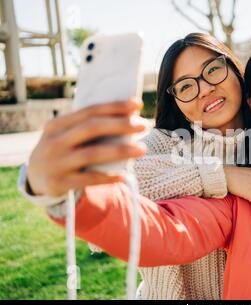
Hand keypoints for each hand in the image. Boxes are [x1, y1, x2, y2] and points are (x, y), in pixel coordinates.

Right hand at [27, 98, 148, 196]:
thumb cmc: (62, 150)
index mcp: (58, 124)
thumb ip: (88, 126)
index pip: (90, 111)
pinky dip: (108, 177)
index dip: (114, 107)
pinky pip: (89, 179)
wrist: (35, 178)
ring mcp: (57, 162)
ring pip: (92, 154)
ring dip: (120, 150)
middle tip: (143, 125)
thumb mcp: (66, 134)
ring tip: (142, 149)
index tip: (137, 104)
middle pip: (92, 128)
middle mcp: (55, 141)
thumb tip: (128, 116)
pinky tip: (124, 176)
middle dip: (120, 125)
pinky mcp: (60, 182)